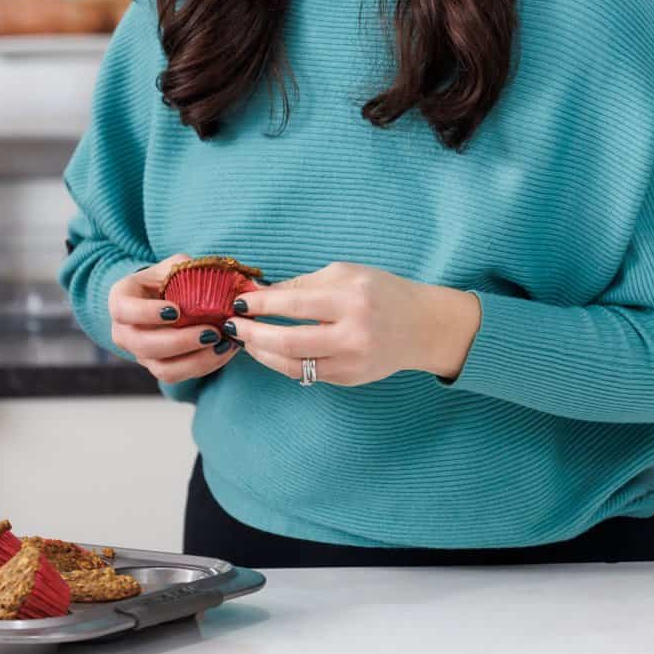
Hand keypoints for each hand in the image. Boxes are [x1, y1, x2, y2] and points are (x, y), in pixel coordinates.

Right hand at [108, 254, 239, 385]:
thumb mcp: (175, 266)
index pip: (123, 310)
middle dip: (180, 342)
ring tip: (222, 344)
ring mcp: (139, 354)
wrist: (165, 300)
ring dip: (195, 360)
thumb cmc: (168, 280)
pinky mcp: (157, 368)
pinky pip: (178, 375)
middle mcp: (123, 331)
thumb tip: (222, 280)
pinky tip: (223, 351)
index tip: (175, 310)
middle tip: (211, 332)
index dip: (146, 313)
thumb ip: (190, 270)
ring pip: (161, 368)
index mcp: (121, 300)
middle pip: (143, 345)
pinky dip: (203, 366)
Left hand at [224, 262, 482, 386]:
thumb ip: (303, 284)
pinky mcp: (350, 380)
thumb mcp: (346, 274)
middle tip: (231, 326)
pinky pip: (306, 373)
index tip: (237, 301)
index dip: (261, 304)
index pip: (295, 303)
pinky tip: (270, 350)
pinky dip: (283, 362)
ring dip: (262, 353)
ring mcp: (352, 362)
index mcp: (352, 299)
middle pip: (288, 341)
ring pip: (292, 364)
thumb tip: (259, 292)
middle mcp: (353, 334)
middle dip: (252, 334)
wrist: (422, 326)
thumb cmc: (381, 292)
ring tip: (245, 340)